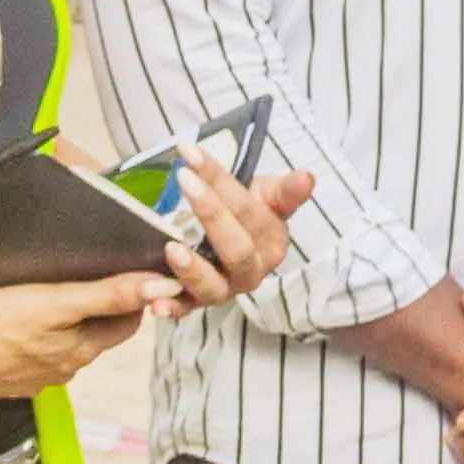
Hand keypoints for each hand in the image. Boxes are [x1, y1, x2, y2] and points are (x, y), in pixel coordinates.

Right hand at [0, 271, 154, 396]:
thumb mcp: (59, 300)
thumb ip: (109, 295)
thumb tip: (157, 288)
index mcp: (83, 350)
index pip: (127, 324)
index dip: (131, 300)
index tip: (127, 279)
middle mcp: (67, 370)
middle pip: (97, 336)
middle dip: (98, 312)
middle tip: (85, 283)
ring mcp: (40, 378)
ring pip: (67, 347)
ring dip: (67, 327)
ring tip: (49, 302)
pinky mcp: (16, 380)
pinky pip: (39, 357)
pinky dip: (39, 342)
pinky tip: (22, 327)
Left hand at [150, 156, 313, 311]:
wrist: (226, 238)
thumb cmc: (246, 214)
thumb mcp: (267, 196)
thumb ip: (286, 191)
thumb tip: (308, 178)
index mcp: (272, 244)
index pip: (248, 210)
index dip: (220, 182)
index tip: (192, 154)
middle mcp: (250, 272)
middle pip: (236, 249)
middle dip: (211, 214)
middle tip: (184, 181)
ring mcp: (223, 290)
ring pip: (212, 286)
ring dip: (192, 270)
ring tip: (171, 248)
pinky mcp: (195, 303)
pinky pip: (183, 309)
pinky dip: (170, 308)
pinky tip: (155, 304)